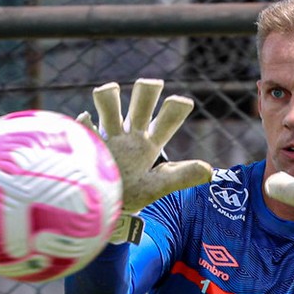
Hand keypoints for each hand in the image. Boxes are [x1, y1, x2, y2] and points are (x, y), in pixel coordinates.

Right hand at [77, 79, 211, 242]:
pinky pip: (84, 125)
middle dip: (147, 90)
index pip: (168, 119)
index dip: (176, 108)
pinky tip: (86, 122)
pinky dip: (86, 122)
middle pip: (142, 101)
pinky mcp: (86, 141)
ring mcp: (106, 135)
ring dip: (110, 96)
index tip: (183, 102)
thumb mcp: (157, 186)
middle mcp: (130, 134)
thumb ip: (181, 177)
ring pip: (109, 101)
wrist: (100, 208)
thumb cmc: (130, 196)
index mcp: (149, 142)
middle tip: (152, 85)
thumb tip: (209, 170)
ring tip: (109, 93)